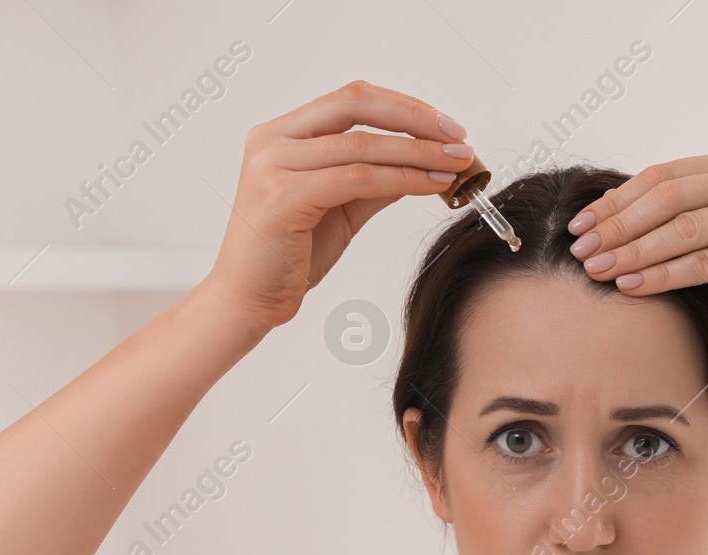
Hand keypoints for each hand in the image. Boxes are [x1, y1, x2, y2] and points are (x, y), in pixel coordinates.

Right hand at [202, 80, 477, 333]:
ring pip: (362, 145)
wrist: (249, 301)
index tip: (446, 125)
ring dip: (418, 152)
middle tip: (459, 137)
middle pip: (356, 105)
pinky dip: (402, 179)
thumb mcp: (339, 209)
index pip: (351, 100)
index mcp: (281, 134)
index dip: (405, 107)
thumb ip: (372, 181)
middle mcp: (272, 140)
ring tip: (455, 164)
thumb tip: (423, 162)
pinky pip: (357, 179)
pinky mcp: (282, 197)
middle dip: (416, 118)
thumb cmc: (288, 257)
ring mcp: (273, 165)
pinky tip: (431, 185)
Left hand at [563, 150, 707, 345]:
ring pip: (685, 230)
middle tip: (580, 249)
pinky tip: (632, 286)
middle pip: (669, 198)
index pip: (662, 176)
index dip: (616, 200)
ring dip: (634, 252)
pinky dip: (663, 275)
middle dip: (618, 225)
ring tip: (598, 270)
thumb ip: (685, 214)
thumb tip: (609, 213)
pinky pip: (706, 263)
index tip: (578, 224)